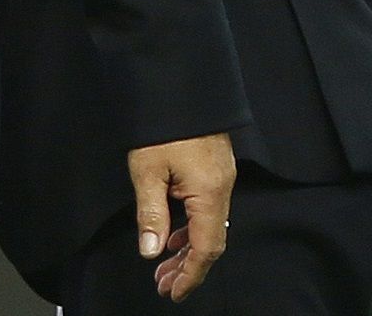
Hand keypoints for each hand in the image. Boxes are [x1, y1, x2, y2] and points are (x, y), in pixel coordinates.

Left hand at [127, 132, 235, 302]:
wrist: (177, 78)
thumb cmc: (162, 122)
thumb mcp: (147, 169)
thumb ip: (151, 213)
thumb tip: (151, 251)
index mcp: (210, 192)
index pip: (206, 248)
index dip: (190, 274)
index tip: (172, 292)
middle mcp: (223, 186)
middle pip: (211, 240)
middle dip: (188, 265)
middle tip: (164, 283)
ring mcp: (222, 175)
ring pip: (209, 224)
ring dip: (187, 246)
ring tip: (164, 263)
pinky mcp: (215, 164)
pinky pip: (208, 206)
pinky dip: (191, 224)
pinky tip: (173, 229)